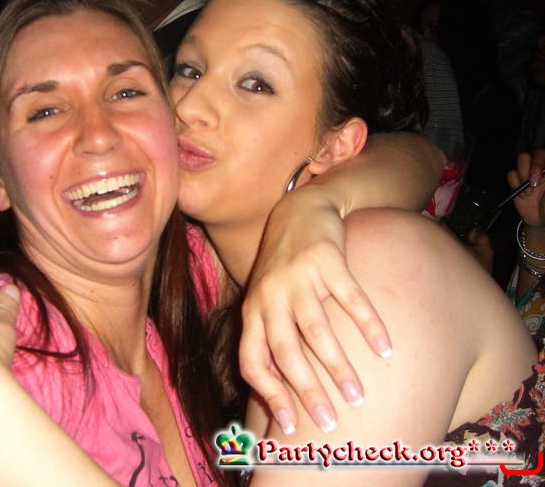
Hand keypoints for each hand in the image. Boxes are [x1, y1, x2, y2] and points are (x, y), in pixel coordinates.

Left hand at [239, 186, 389, 434]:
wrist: (300, 211)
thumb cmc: (284, 270)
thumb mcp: (267, 301)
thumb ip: (271, 338)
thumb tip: (283, 394)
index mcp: (252, 311)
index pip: (252, 361)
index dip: (269, 394)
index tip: (291, 425)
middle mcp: (269, 295)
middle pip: (286, 352)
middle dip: (307, 391)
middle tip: (329, 422)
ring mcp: (297, 276)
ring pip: (317, 330)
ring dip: (338, 367)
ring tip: (358, 397)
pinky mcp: (325, 259)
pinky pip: (350, 298)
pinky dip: (368, 324)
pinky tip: (385, 349)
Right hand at [509, 149, 544, 227]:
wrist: (540, 221)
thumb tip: (543, 169)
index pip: (544, 154)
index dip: (540, 162)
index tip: (542, 174)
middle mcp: (540, 169)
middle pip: (532, 154)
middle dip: (531, 167)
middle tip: (533, 183)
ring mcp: (528, 174)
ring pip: (521, 161)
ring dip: (523, 176)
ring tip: (529, 190)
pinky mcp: (517, 182)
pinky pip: (511, 174)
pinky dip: (515, 184)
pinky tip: (523, 195)